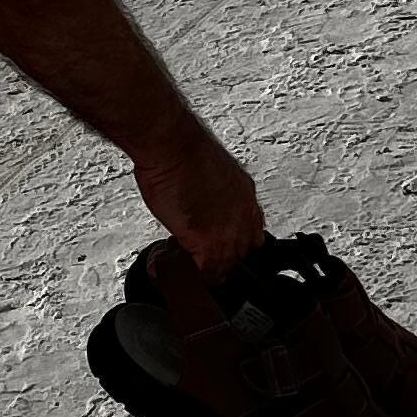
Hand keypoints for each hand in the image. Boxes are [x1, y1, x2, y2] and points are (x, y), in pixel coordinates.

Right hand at [134, 113, 264, 279]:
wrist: (172, 144)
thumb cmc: (184, 148)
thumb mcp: (215, 171)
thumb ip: (218, 193)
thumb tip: (204, 202)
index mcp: (247, 197)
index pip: (251, 234)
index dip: (233, 245)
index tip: (218, 249)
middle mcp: (243, 216)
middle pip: (241, 255)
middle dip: (220, 261)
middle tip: (196, 260)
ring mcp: (229, 232)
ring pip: (223, 267)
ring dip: (201, 270)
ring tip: (179, 261)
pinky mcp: (207, 243)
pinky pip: (201, 273)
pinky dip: (181, 272)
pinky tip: (164, 263)